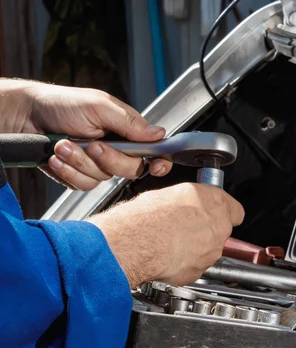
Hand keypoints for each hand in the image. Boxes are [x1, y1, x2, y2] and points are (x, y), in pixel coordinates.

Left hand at [0, 79, 172, 189]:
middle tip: (93, 144)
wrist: (26, 117)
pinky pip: (83, 185)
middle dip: (109, 158)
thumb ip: (130, 123)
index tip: (158, 166)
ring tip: (63, 144)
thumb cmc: (62, 104)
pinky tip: (57, 158)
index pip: (154, 151)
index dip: (160, 161)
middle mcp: (116, 150)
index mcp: (128, 131)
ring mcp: (98, 165)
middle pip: (131, 169)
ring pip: (104, 179)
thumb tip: (159, 133)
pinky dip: (68, 171)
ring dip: (80, 162)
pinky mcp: (80, 176)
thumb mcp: (99, 106)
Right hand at [87, 183, 244, 286]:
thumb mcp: (170, 194)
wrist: (134, 244)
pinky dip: (184, 263)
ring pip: (208, 250)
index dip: (223, 213)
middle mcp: (219, 227)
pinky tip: (167, 256)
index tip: (215, 213)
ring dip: (195, 248)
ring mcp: (211, 251)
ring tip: (171, 242)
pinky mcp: (199, 271)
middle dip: (205, 231)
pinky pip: (195, 266)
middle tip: (183, 228)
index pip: (236, 211)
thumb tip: (186, 204)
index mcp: (215, 202)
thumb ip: (189, 201)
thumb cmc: (146, 216)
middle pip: (221, 231)